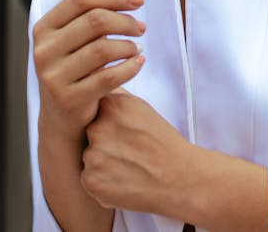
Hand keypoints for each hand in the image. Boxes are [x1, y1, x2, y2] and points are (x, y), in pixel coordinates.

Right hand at [33, 0, 145, 141]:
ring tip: (138, 47)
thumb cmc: (77, 64)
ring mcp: (52, 76)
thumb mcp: (84, 34)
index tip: (139, 1)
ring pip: (103, 48)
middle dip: (125, 20)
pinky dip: (130, 67)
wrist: (63, 115)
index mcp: (44, 27)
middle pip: (95, 20)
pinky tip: (139, 62)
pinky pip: (108, 77)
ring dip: (129, 45)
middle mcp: (43, 50)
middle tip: (142, 27)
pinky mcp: (68, 100)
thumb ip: (101, 5)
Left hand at [81, 89, 194, 216]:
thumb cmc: (161, 141)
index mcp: (111, 105)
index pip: (95, 109)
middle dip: (105, 141)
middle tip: (129, 150)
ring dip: (102, 161)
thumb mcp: (141, 107)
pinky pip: (89, 178)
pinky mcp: (92, 181)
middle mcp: (98, 128)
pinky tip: (123, 179)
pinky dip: (102, 180)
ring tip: (128, 165)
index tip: (126, 131)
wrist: (179, 177)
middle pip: (91, 133)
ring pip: (89, 156)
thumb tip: (97, 84)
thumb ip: (116, 97)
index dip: (110, 122)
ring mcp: (93, 156)